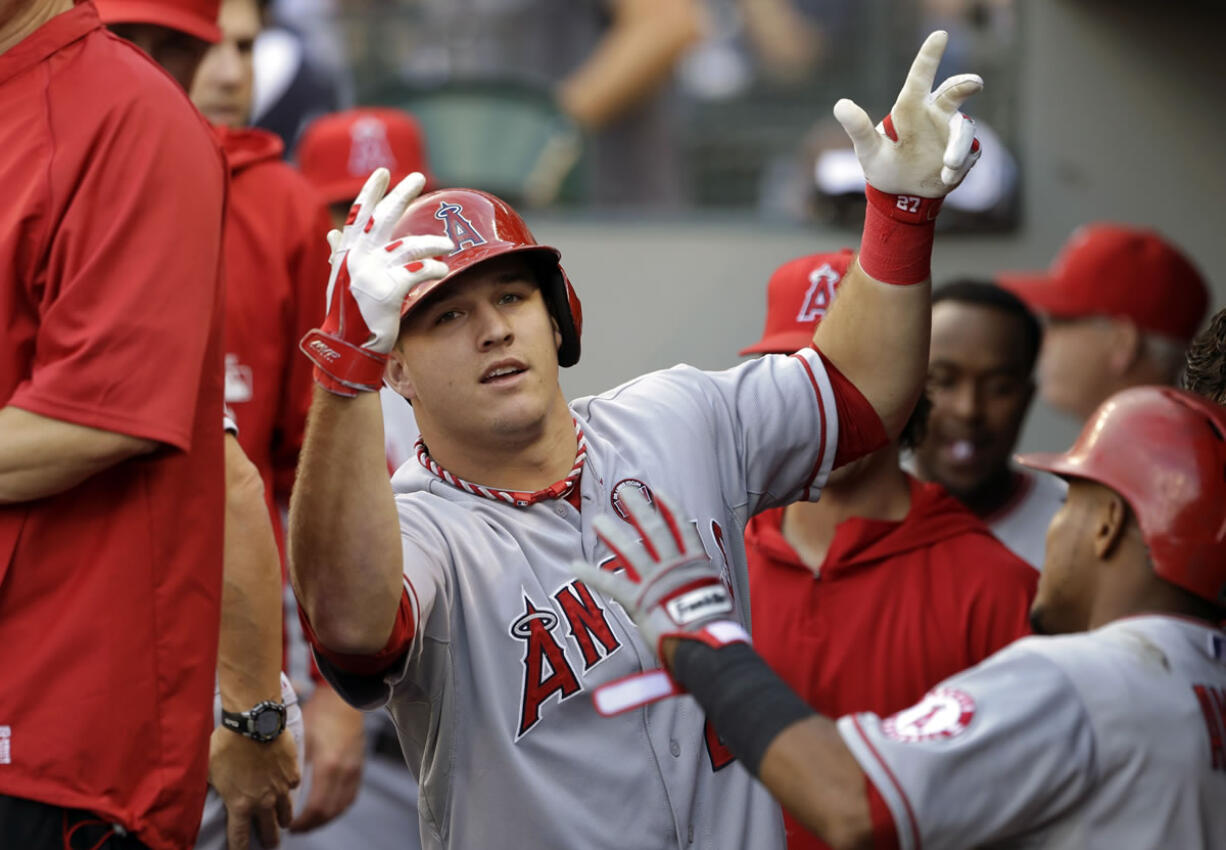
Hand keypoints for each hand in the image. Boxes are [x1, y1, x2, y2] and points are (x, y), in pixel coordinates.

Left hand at [208, 725, 300, 849]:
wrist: (254, 723)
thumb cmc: (227, 745)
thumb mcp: (209, 769)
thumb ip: (213, 786)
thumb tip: (203, 790)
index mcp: (240, 805)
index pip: (240, 838)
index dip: (240, 849)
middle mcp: (263, 801)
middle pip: (269, 831)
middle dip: (269, 841)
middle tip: (270, 846)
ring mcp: (281, 788)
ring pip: (286, 813)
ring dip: (283, 820)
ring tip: (283, 823)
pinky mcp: (292, 772)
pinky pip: (293, 786)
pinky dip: (289, 789)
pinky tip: (287, 786)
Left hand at [289, 684, 366, 832]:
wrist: (341, 698)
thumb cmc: (317, 714)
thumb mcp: (300, 740)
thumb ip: (292, 768)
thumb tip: (276, 792)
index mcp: (328, 766)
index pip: (316, 807)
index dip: (302, 822)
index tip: (288, 826)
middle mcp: (345, 772)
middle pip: (329, 811)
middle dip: (311, 825)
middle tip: (294, 830)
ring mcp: (354, 770)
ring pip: (341, 807)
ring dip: (325, 819)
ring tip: (308, 824)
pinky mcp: (359, 766)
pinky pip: (350, 796)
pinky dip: (337, 808)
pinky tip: (326, 810)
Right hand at [300, 168, 452, 395]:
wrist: (349, 347)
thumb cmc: (350, 313)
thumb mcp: (341, 279)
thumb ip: (341, 254)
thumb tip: (333, 231)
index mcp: (346, 254)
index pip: (358, 215)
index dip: (370, 193)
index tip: (382, 173)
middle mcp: (356, 259)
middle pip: (381, 219)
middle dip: (399, 195)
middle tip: (417, 177)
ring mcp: (370, 274)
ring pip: (407, 246)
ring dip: (431, 242)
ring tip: (449, 243)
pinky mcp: (386, 292)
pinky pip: (416, 272)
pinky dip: (432, 268)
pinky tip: (443, 270)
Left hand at [568, 488, 744, 660]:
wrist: (709, 648)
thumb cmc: (715, 632)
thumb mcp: (712, 602)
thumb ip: (699, 590)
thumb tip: (696, 593)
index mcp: (696, 565)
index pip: (683, 528)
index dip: (670, 507)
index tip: (658, 492)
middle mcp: (675, 567)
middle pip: (655, 529)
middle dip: (639, 507)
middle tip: (624, 491)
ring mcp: (657, 581)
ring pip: (631, 550)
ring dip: (613, 533)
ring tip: (597, 520)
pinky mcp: (639, 600)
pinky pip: (611, 583)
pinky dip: (591, 574)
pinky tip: (575, 565)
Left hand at [832, 31, 981, 197]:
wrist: (902, 196)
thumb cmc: (883, 167)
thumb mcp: (869, 151)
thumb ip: (858, 129)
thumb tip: (839, 105)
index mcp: (911, 109)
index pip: (920, 78)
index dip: (929, 57)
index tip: (940, 35)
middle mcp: (934, 115)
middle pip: (954, 92)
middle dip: (965, 85)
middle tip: (974, 83)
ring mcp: (951, 133)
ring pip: (964, 128)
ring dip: (959, 147)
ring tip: (948, 167)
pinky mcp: (964, 153)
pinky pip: (969, 154)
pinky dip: (958, 166)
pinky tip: (946, 177)